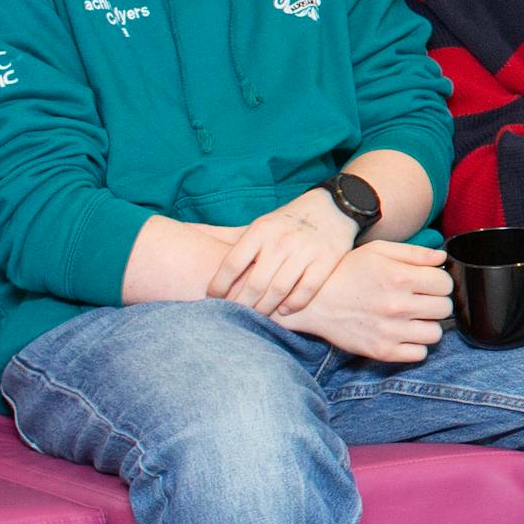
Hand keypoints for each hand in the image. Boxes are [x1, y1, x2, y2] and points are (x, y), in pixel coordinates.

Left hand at [209, 186, 358, 318]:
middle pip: (254, 284)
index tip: (212, 300)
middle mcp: (281, 240)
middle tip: (233, 316)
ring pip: (278, 290)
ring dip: (265, 309)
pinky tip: (284, 310)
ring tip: (257, 317)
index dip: (218, 286)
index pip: (232, 264)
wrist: (334, 206)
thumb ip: (229, 237)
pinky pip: (306, 290)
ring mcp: (305, 250)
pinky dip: (293, 304)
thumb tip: (188, 234)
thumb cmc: (287, 221)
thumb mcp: (259, 224)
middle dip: (241, 305)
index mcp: (260, 230)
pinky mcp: (327, 260)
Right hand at [277, 242, 452, 364]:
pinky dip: (415, 345)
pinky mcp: (381, 351)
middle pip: (444, 308)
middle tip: (419, 300)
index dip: (438, 282)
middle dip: (435, 302)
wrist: (312, 301)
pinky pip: (419, 354)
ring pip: (436, 333)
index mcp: (400, 277)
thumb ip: (415, 253)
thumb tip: (442, 258)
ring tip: (412, 318)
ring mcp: (390, 331)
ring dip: (428, 325)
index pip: (445, 284)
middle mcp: (398, 305)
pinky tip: (403, 333)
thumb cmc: (347, 272)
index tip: (427, 283)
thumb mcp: (378, 251)